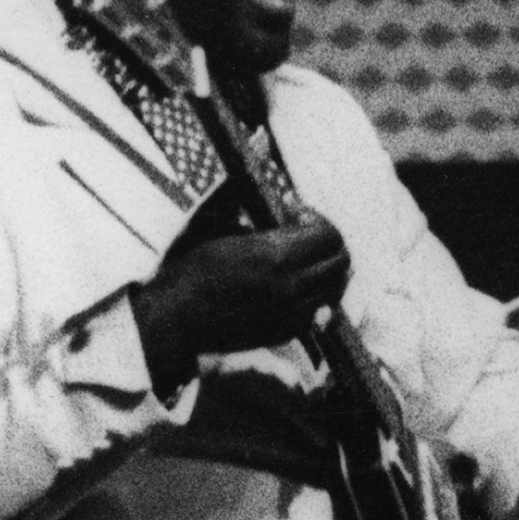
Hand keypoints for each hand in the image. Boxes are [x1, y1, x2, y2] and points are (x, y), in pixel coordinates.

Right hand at [132, 216, 350, 383]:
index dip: (316, 219)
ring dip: (324, 269)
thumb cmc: (192, 271)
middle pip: (341, 261)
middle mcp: (293, 287)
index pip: (329, 235)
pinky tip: (289, 284)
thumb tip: (275, 187)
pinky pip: (318, 310)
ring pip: (335, 288)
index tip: (294, 213)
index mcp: (277, 257)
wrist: (177, 318)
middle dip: (327, 243)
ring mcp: (293, 314)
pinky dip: (313, 294)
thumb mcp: (223, 229)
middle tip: (304, 235)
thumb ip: (260, 218)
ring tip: (300, 260)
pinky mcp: (287, 332)